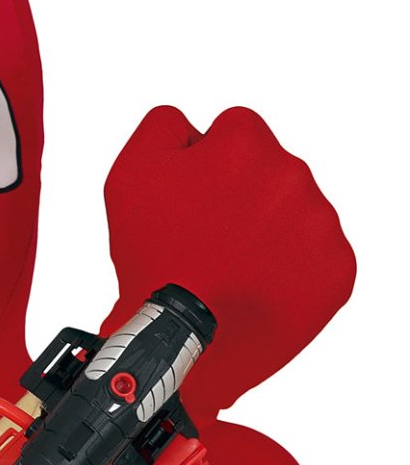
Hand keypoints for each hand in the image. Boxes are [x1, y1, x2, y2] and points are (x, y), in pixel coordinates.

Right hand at [99, 106, 355, 416]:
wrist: (181, 338)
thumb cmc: (150, 258)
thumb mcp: (127, 175)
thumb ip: (162, 126)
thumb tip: (195, 126)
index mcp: (245, 143)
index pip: (235, 132)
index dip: (207, 166)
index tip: (191, 205)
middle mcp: (293, 174)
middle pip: (269, 171)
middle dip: (241, 197)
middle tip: (208, 242)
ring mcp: (321, 224)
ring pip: (296, 213)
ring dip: (268, 233)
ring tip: (232, 270)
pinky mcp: (338, 269)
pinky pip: (317, 257)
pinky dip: (292, 271)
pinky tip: (258, 289)